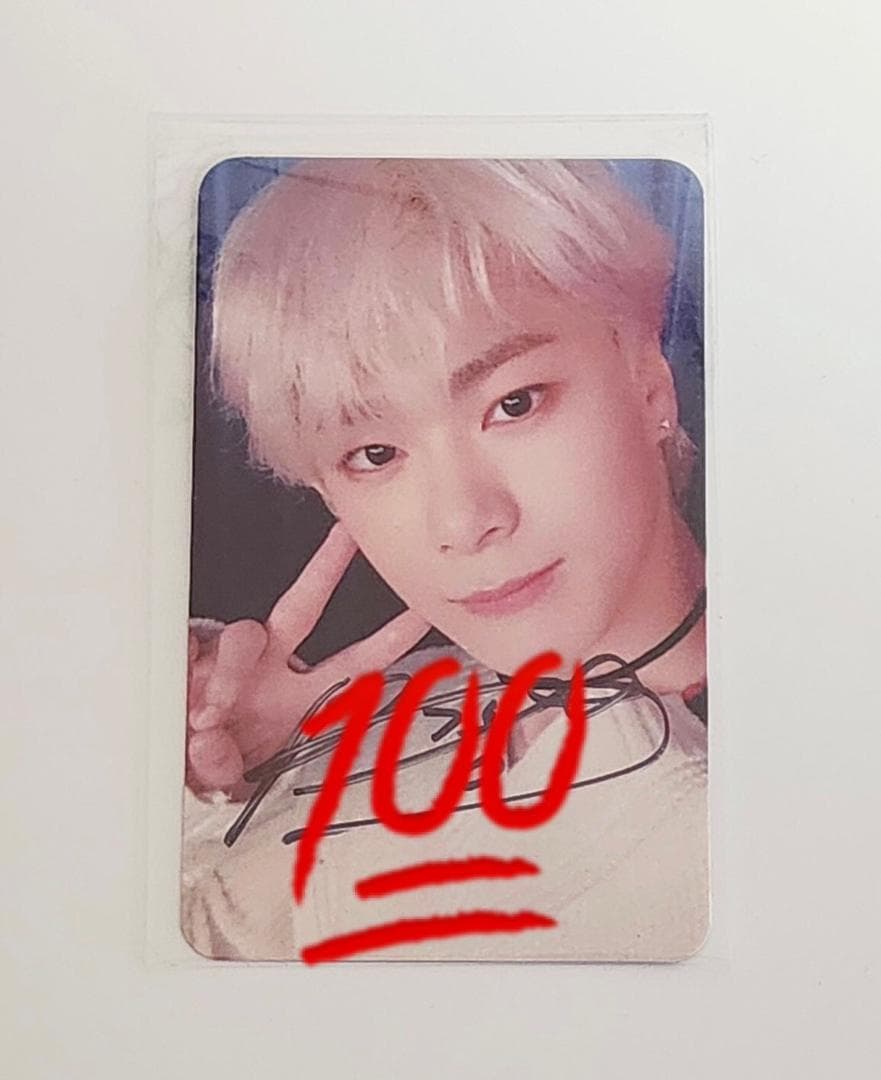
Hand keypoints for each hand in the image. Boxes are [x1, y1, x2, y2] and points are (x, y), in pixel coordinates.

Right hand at [186, 523, 430, 799]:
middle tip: (346, 536)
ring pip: (242, 637)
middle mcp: (269, 669)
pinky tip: (179, 705)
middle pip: (303, 608)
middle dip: (326, 569)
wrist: (167, 762)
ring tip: (208, 718)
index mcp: (299, 698)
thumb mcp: (229, 779)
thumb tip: (207, 746)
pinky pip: (189, 651)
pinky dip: (186, 677)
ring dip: (229, 676)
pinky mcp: (187, 652)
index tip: (425, 612)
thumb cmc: (212, 766)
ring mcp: (228, 658)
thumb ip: (223, 769)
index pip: (356, 662)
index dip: (393, 638)